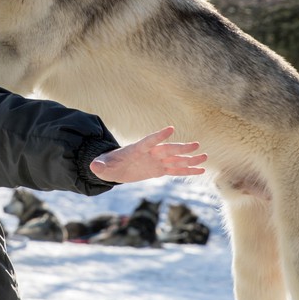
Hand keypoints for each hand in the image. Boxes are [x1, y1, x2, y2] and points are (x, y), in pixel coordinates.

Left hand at [89, 127, 205, 183]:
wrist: (113, 168)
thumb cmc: (107, 165)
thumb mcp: (101, 166)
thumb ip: (99, 165)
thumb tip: (93, 166)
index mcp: (136, 150)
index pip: (148, 141)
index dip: (158, 136)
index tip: (170, 129)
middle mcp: (149, 153)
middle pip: (167, 149)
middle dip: (180, 148)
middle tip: (196, 145)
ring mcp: (156, 161)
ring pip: (175, 159)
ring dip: (189, 159)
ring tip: (205, 157)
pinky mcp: (159, 170)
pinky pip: (176, 170)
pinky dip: (188, 171)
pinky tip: (201, 171)